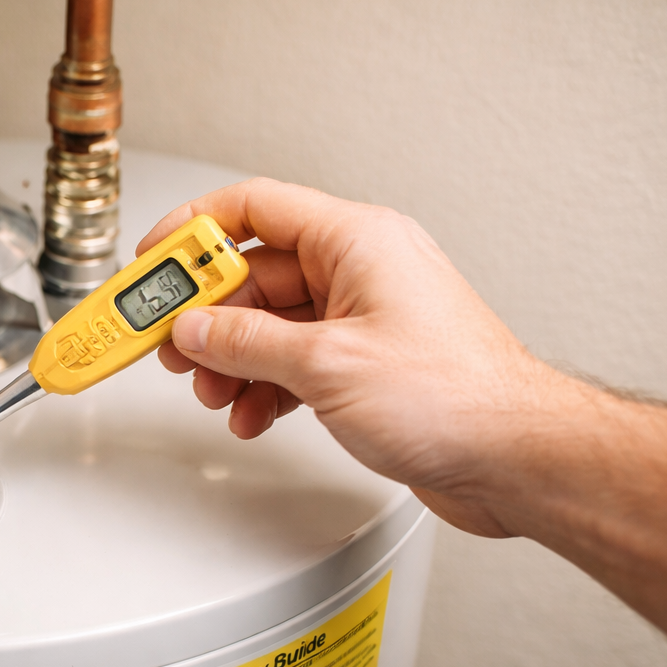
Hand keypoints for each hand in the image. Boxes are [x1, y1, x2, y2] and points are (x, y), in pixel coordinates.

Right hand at [141, 177, 564, 537]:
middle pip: (254, 273)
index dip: (192, 230)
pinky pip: (294, 361)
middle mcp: (360, 271)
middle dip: (206, 316)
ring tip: (214, 392)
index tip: (151, 261)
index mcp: (356, 241)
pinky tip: (254, 414)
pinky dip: (265, 387)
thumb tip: (197, 332)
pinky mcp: (366, 364)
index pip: (253, 208)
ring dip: (233, 361)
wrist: (515, 458)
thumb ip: (247, 344)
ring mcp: (363, 319)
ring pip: (270, 324)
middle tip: (167, 346)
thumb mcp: (325, 365)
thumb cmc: (456, 397)